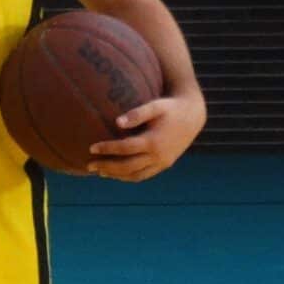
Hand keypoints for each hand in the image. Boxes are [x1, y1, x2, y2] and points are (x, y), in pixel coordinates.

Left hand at [88, 91, 203, 180]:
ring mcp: (162, 162)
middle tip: (89, 165)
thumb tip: (117, 122)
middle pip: (127, 166)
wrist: (193, 116)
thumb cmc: (170, 108)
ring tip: (100, 172)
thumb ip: (138, 113)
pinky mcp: (165, 165)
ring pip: (135, 175)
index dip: (107, 149)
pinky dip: (129, 177)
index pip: (125, 149)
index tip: (91, 148)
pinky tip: (117, 174)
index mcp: (154, 141)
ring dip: (116, 175)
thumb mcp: (155, 106)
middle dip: (107, 167)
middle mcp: (158, 155)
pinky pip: (144, 175)